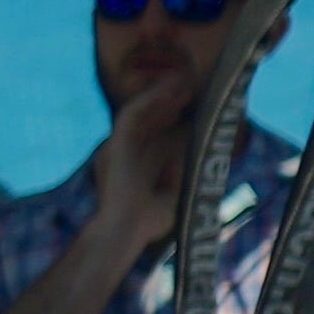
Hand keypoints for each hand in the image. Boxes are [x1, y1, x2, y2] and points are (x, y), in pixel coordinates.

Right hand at [86, 69, 197, 228]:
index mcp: (134, 166)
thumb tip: (200, 149)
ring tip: (181, 81)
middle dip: (166, 101)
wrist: (125, 231)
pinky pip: (130, 115)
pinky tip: (167, 90)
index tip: (189, 102)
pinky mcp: (113, 144)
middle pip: (146, 119)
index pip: (151, 133)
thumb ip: (181, 171)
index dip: (169, 115)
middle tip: (188, 86)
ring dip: (159, 95)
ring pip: (138, 111)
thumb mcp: (174, 191)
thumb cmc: (148, 221)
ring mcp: (117, 147)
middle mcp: (123, 153)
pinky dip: (148, 100)